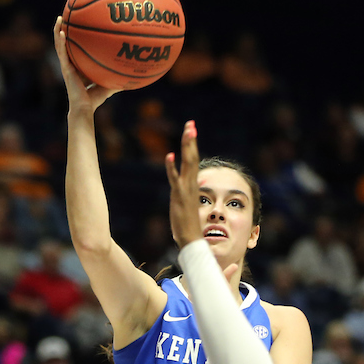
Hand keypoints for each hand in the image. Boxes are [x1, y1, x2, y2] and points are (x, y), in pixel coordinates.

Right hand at [53, 17, 117, 116]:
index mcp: (79, 66)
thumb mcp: (109, 84)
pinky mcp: (65, 69)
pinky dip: (61, 42)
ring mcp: (67, 66)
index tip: (80, 25)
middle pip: (66, 43)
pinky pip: (62, 52)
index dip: (76, 38)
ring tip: (59, 18)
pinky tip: (62, 31)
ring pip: (60, 45)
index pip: (76, 49)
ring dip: (58, 31)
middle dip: (66, 30)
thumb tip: (133, 74)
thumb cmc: (95, 99)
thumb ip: (117, 78)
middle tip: (67, 16)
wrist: (84, 108)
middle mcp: (71, 64)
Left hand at [166, 121, 201, 247]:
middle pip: (192, 157)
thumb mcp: (187, 203)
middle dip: (191, 140)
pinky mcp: (178, 196)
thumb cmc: (189, 224)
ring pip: (188, 163)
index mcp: (192, 184)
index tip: (191, 130)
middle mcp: (191, 184)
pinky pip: (175, 179)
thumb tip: (194, 182)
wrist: (192, 239)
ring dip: (187, 147)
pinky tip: (169, 156)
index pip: (193, 160)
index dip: (191, 145)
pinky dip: (172, 167)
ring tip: (188, 131)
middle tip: (191, 124)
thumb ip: (188, 191)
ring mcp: (185, 189)